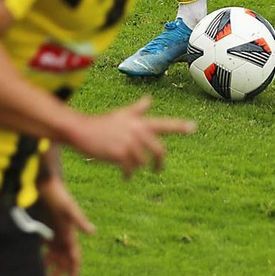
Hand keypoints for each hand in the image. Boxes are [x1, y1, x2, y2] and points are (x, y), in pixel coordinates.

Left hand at [37, 175, 93, 275]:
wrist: (45, 181)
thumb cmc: (58, 192)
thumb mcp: (69, 207)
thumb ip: (80, 219)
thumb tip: (93, 231)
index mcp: (70, 234)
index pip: (75, 258)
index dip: (74, 271)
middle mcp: (63, 235)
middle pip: (63, 260)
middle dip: (59, 274)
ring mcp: (53, 232)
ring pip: (53, 256)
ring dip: (49, 268)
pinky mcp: (43, 227)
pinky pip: (43, 246)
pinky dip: (41, 256)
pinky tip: (34, 263)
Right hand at [67, 96, 194, 177]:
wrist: (81, 130)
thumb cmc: (101, 124)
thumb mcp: (121, 114)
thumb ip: (137, 110)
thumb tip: (149, 99)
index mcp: (139, 122)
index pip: (164, 124)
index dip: (179, 126)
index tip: (193, 127)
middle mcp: (137, 130)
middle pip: (159, 149)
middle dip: (160, 162)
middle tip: (158, 170)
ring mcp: (128, 142)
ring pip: (143, 161)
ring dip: (136, 167)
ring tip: (128, 168)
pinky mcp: (119, 153)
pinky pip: (131, 168)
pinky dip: (129, 174)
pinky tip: (125, 176)